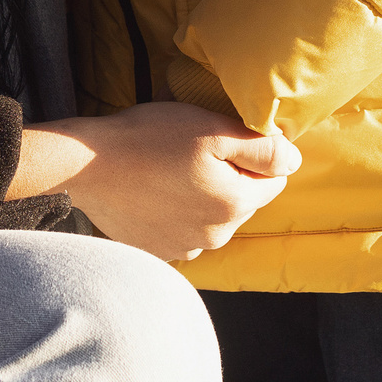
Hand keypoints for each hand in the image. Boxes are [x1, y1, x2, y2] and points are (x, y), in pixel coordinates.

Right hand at [11, 100, 299, 261]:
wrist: (87, 164)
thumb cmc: (151, 138)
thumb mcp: (214, 130)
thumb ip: (263, 149)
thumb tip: (294, 162)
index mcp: (235, 206)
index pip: (274, 181)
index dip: (254, 155)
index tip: (224, 138)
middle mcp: (215, 237)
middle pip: (243, 200)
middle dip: (229, 176)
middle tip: (194, 150)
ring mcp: (183, 249)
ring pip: (212, 216)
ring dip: (202, 195)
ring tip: (171, 169)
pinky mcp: (156, 251)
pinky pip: (182, 229)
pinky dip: (175, 211)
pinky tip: (155, 190)